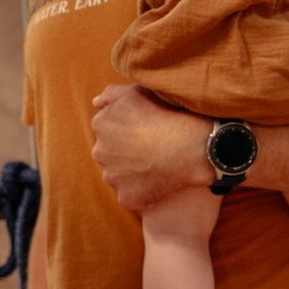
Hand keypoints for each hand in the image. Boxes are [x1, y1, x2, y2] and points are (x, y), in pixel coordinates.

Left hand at [91, 85, 211, 211]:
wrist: (193, 145)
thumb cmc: (168, 114)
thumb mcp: (138, 91)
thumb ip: (112, 94)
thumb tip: (96, 103)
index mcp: (101, 124)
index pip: (108, 128)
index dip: (128, 129)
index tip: (146, 129)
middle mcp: (100, 151)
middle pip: (110, 152)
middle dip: (126, 151)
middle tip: (152, 148)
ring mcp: (112, 177)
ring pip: (118, 175)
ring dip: (132, 171)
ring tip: (157, 165)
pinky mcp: (126, 197)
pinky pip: (131, 195)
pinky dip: (142, 191)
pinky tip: (159, 182)